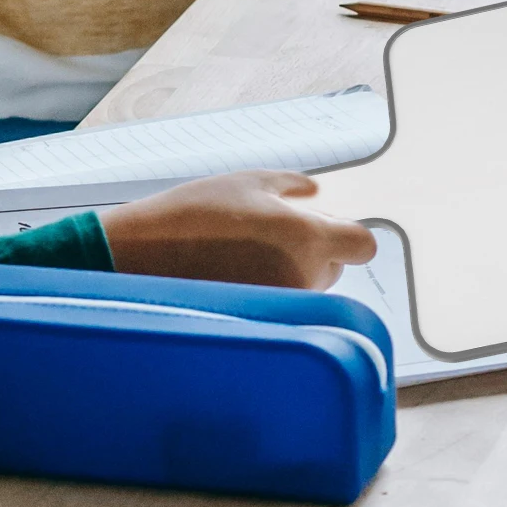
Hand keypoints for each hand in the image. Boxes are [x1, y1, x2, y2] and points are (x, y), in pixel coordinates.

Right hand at [101, 171, 377, 290]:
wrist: (143, 257)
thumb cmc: (195, 212)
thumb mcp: (247, 181)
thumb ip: (292, 186)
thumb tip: (315, 193)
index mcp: (306, 238)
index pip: (363, 245)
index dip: (348, 234)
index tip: (329, 227)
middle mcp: (302, 278)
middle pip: (334, 267)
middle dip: (313, 250)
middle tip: (270, 234)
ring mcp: (282, 307)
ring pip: (307, 288)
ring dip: (291, 272)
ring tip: (244, 252)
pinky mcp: (260, 324)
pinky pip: (281, 306)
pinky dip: (268, 292)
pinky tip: (233, 274)